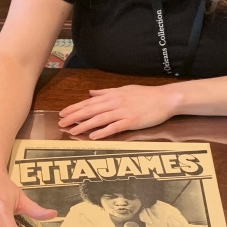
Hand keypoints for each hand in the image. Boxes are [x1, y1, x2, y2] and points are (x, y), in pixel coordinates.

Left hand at [58, 84, 179, 139]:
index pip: (89, 102)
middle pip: (90, 110)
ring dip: (84, 125)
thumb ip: (106, 92)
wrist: (165, 99)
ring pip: (99, 119)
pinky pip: (114, 127)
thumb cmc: (146, 95)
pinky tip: (93, 136)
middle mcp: (115, 102)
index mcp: (112, 95)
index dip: (74, 108)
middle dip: (74, 116)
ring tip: (72, 131)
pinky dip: (103, 131)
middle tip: (61, 123)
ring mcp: (123, 112)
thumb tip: (91, 93)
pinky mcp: (131, 121)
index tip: (63, 113)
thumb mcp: (124, 89)